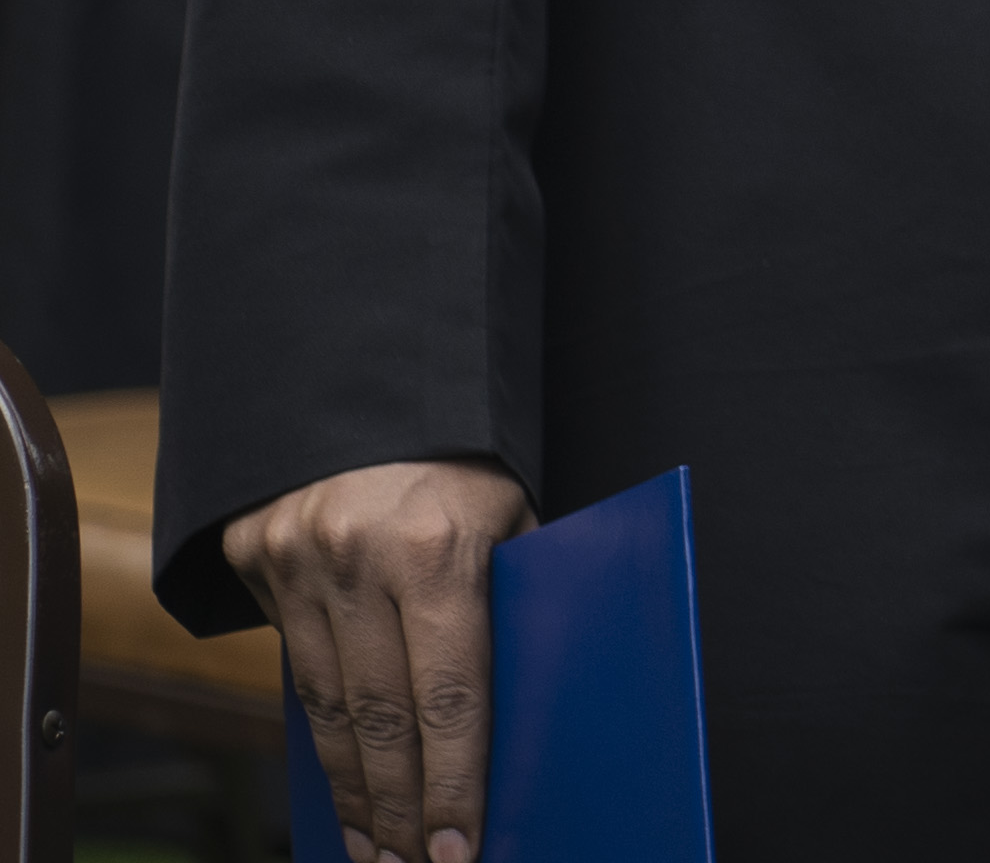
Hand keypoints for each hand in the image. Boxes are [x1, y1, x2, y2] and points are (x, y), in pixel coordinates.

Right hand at [222, 457, 532, 862]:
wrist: (368, 380)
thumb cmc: (466, 462)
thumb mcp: (510, 514)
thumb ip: (510, 597)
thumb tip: (526, 705)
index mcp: (436, 547)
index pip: (450, 692)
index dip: (455, 779)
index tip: (462, 847)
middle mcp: (357, 558)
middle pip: (380, 718)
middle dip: (402, 807)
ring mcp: (297, 560)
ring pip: (327, 708)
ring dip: (354, 792)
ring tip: (378, 851)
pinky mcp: (256, 559)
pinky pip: (295, 670)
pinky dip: (320, 738)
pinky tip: (342, 786)